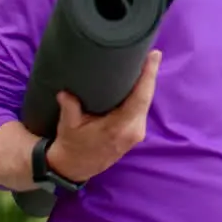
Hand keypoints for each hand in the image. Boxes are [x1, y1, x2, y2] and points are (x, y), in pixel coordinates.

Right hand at [47, 50, 161, 182]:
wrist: (74, 168)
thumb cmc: (71, 145)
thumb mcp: (68, 125)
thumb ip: (69, 107)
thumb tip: (66, 90)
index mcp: (119, 128)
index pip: (139, 98)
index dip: (148, 76)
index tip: (154, 56)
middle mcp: (133, 131)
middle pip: (146, 98)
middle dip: (149, 76)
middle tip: (152, 54)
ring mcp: (136, 134)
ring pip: (145, 104)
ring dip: (145, 85)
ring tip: (146, 64)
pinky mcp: (135, 134)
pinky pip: (141, 109)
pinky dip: (140, 96)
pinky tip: (139, 83)